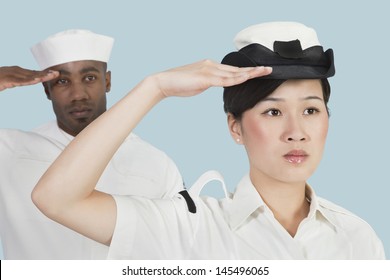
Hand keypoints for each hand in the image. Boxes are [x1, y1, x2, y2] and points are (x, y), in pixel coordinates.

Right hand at [0, 66, 58, 91]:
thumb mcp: (2, 82)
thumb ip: (10, 81)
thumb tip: (17, 82)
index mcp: (11, 72)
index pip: (29, 73)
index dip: (41, 73)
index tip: (53, 74)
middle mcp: (11, 71)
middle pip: (31, 73)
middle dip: (44, 73)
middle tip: (57, 73)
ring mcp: (7, 74)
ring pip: (27, 75)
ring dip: (41, 76)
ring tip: (52, 76)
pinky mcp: (4, 80)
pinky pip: (19, 80)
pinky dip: (29, 80)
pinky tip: (37, 80)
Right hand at [152, 59, 271, 97]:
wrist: (163, 82)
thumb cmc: (178, 84)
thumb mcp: (197, 83)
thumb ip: (208, 82)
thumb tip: (215, 84)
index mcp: (210, 66)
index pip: (231, 70)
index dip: (246, 71)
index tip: (257, 72)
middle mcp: (211, 65)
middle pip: (236, 69)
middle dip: (253, 70)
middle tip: (268, 69)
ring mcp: (209, 70)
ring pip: (234, 73)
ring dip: (250, 73)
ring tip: (264, 71)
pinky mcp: (205, 77)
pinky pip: (224, 79)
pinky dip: (237, 78)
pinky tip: (247, 78)